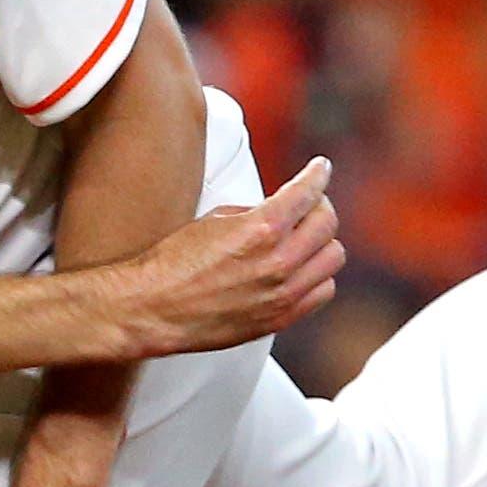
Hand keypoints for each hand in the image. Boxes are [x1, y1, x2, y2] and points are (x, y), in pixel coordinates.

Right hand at [125, 158, 342, 355]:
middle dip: (319, 206)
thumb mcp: (216, 219)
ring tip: (304, 239)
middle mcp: (278, 262)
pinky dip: (317, 276)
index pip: (308, 192)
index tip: (321, 168)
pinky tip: (301, 269)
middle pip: (328, 223)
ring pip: (333, 257)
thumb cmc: (176, 262)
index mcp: (261, 229)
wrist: (154, 308)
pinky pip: (323, 291)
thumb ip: (258, 212)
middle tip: (308, 205)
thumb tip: (284, 209)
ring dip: (321, 242)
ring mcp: (283, 293)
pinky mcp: (280, 318)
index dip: (318, 174)